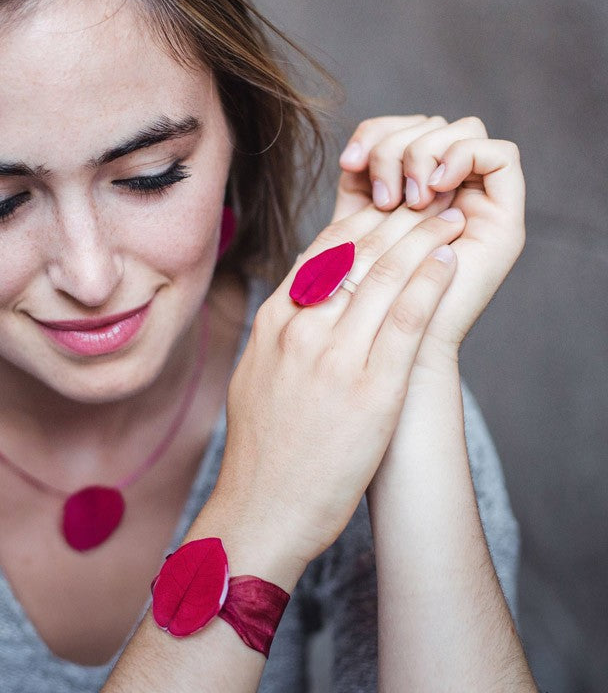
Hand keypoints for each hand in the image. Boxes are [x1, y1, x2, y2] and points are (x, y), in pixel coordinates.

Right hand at [216, 198, 465, 567]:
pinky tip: (447, 260)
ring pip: (383, 275)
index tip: (389, 207)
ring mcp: (334, 356)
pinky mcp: (371, 388)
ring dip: (422, 238)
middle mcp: (301, 328)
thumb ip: (281, 332)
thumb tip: (303, 302)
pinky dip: (429, 282)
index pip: (321, 252)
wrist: (262, 508)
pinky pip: (404, 319)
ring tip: (448, 216)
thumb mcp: (256, 374)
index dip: (362, 221)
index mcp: (274, 322)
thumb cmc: (263, 447)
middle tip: (429, 197)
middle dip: (398, 218)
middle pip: (356, 253)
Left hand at [335, 115, 524, 361]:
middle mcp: (447, 192)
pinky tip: (436, 186)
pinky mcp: (507, 218)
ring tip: (407, 199)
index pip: (401, 130)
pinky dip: (465, 155)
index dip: (375, 134)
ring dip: (427, 153)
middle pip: (430, 125)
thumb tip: (350, 159)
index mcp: (410, 192)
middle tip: (380, 191)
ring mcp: (479, 203)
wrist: (397, 356)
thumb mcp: (347, 241)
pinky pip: (501, 154)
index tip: (350, 163)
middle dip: (396, 147)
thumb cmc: (366, 307)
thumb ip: (351, 201)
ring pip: (462, 131)